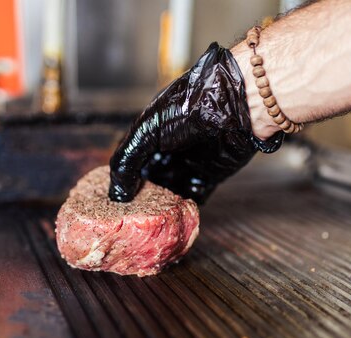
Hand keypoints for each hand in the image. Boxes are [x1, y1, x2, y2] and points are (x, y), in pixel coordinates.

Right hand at [108, 43, 284, 203]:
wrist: (234, 106)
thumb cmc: (188, 108)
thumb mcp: (146, 131)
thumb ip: (127, 160)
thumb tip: (116, 192)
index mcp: (152, 134)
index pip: (131, 162)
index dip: (123, 180)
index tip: (115, 199)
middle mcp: (170, 150)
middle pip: (150, 180)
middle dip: (141, 196)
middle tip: (131, 214)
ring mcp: (190, 164)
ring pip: (170, 192)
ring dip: (161, 205)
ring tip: (150, 218)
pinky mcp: (210, 176)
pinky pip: (194, 197)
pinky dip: (185, 208)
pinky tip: (174, 215)